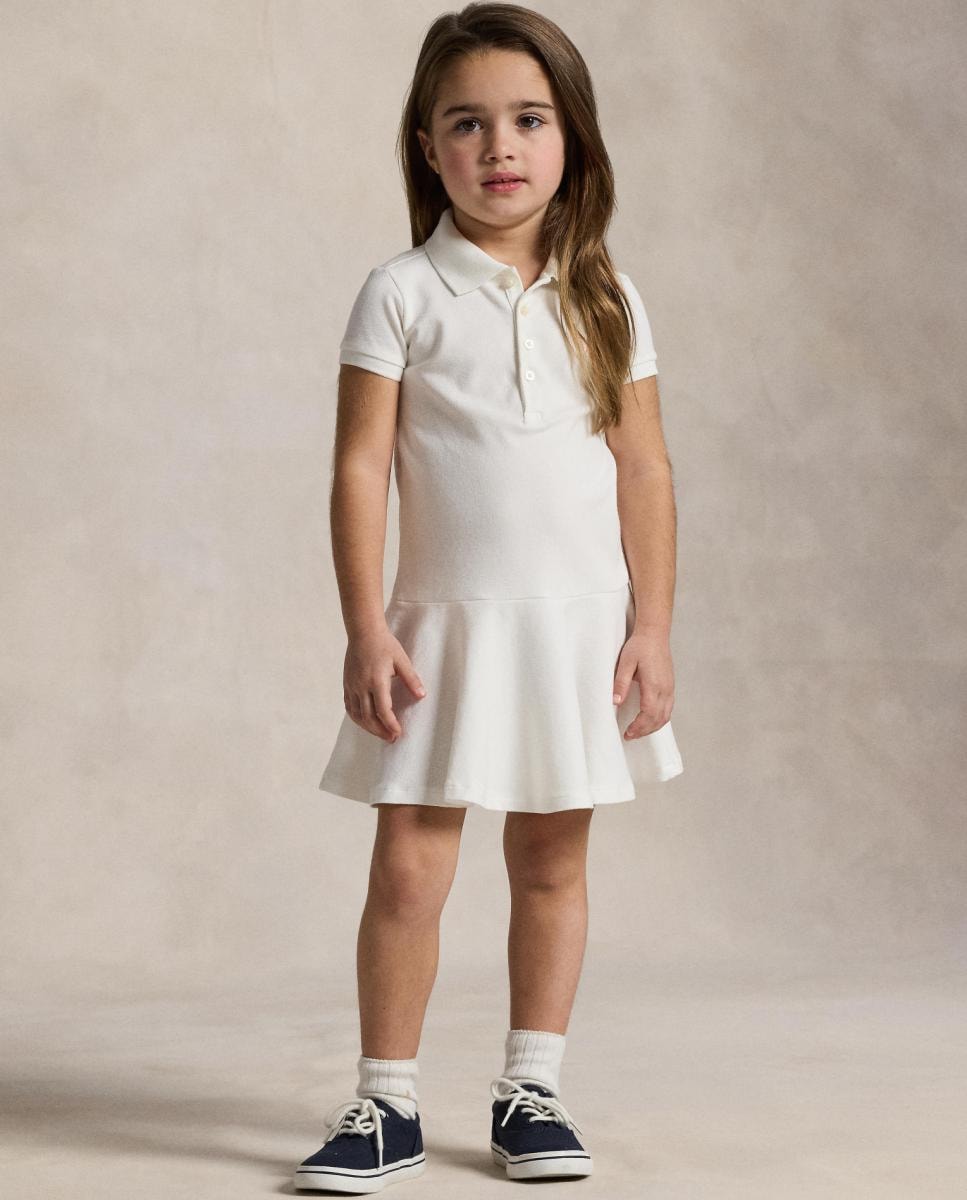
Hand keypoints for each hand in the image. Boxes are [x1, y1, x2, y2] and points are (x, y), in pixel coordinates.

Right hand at [343, 626, 425, 742]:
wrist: (363, 632)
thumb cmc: (384, 644)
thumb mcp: (401, 660)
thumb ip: (411, 679)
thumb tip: (422, 695)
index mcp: (376, 681)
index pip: (383, 710)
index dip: (391, 724)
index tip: (398, 733)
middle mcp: (361, 686)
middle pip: (368, 717)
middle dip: (380, 731)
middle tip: (391, 738)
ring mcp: (352, 686)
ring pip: (357, 715)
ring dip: (368, 728)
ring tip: (380, 733)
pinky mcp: (347, 684)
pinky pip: (349, 707)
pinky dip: (357, 718)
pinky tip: (366, 722)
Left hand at [612, 630, 674, 738]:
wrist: (655, 633)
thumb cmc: (640, 646)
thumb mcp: (625, 662)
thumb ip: (621, 683)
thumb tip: (615, 702)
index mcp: (654, 684)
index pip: (649, 713)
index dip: (639, 727)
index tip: (628, 733)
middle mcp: (665, 688)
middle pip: (659, 718)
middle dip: (644, 731)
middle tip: (630, 736)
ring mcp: (670, 688)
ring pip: (666, 716)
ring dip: (653, 727)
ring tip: (638, 732)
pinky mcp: (670, 686)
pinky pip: (669, 708)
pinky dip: (660, 719)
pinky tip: (650, 720)